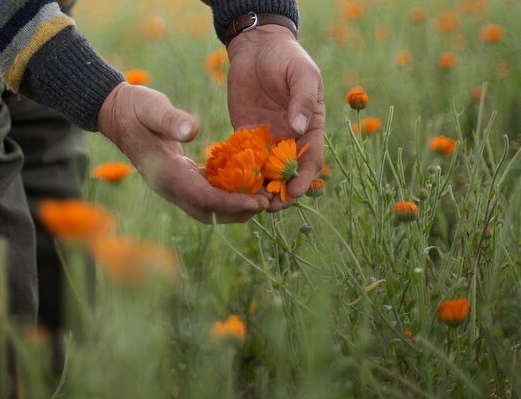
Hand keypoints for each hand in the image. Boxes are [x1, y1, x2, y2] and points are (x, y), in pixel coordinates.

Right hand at [97, 83, 268, 222]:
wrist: (116, 113)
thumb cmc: (135, 107)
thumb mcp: (152, 107)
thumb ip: (171, 119)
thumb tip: (194, 130)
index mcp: (166, 173)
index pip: (203, 198)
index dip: (230, 203)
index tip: (255, 202)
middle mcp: (170, 186)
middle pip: (208, 211)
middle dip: (237, 212)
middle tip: (265, 204)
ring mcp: (174, 185)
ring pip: (207, 207)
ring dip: (234, 207)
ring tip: (261, 198)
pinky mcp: (180, 178)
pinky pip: (206, 193)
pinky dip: (226, 194)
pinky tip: (246, 184)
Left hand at [227, 24, 324, 210]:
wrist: (257, 47)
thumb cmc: (287, 57)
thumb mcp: (302, 74)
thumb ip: (302, 100)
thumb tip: (297, 127)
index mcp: (310, 126)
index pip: (310, 158)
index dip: (304, 178)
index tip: (294, 192)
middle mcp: (290, 137)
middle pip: (288, 172)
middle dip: (281, 190)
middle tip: (271, 207)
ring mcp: (268, 138)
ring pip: (266, 170)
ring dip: (261, 188)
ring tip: (251, 203)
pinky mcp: (247, 135)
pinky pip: (245, 159)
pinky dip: (242, 174)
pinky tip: (233, 186)